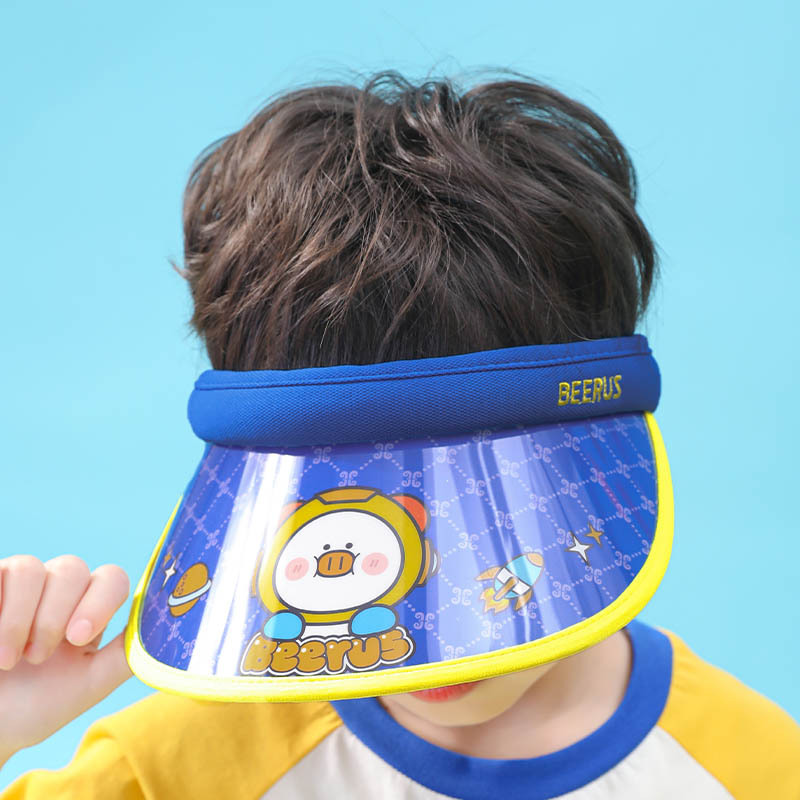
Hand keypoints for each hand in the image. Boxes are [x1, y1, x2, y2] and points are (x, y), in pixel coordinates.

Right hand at [0, 555, 131, 764]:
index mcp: (89, 608)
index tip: (78, 638)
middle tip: (38, 658)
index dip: (100, 600)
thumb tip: (166, 630)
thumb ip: (126, 656)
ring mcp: (20, 585)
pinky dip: (0, 608)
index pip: (111, 578)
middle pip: (72, 568)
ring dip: (21, 618)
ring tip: (9, 659)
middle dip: (54, 617)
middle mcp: (57, 589)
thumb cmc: (36, 706)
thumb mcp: (88, 685)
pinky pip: (2, 572)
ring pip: (31, 568)